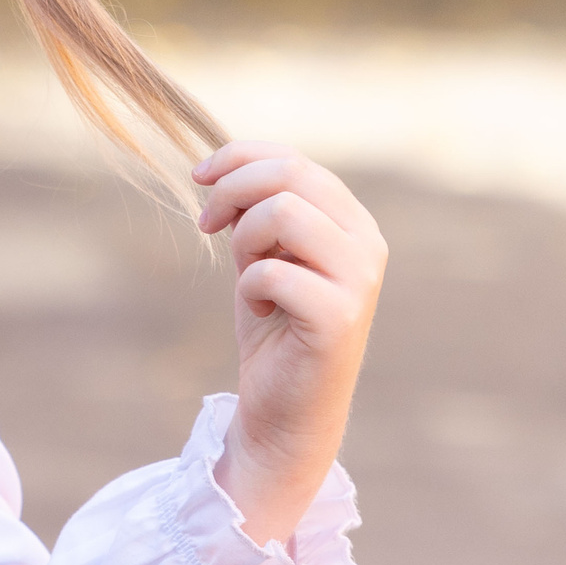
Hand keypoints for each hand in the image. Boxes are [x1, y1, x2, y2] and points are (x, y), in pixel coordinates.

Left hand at [192, 142, 386, 547]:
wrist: (284, 406)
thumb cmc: (273, 326)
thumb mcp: (262, 253)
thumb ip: (258, 210)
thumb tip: (221, 167)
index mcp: (352, 223)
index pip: (296, 161)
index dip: (239, 158)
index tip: (199, 177)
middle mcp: (367, 245)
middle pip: (292, 175)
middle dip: (233, 189)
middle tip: (208, 224)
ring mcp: (359, 281)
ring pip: (285, 213)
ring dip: (245, 239)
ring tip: (248, 273)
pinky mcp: (340, 318)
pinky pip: (273, 272)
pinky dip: (251, 287)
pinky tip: (261, 311)